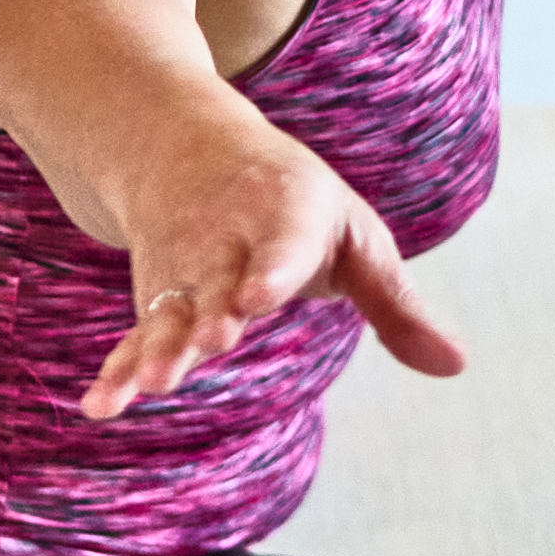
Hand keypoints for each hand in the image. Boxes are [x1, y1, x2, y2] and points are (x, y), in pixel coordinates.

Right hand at [80, 122, 465, 417]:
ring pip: (169, 313)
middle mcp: (225, 242)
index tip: (258, 298)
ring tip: (149, 386)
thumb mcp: (354, 237)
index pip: (282, 247)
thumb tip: (455, 366)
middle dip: (212, 314)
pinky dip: (116, 372)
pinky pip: (133, 336)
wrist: (183, 147)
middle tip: (211, 344)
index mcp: (285, 216)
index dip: (271, 271)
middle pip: (218, 283)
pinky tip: (99, 407)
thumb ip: (397, 305)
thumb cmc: (292, 204)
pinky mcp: (154, 301)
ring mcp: (183, 272)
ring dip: (158, 349)